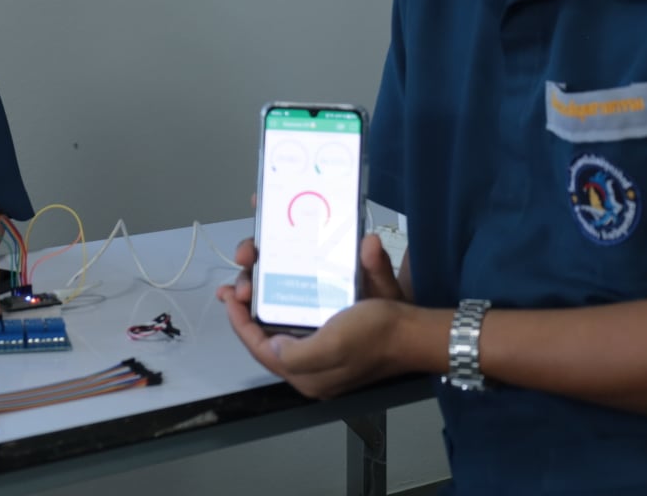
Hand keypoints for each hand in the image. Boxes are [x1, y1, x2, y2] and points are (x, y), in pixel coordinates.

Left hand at [218, 232, 410, 398]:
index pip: (259, 349)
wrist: (416, 329)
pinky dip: (288, 288)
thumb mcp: (333, 346)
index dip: (239, 322)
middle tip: (244, 278)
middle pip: (267, 332)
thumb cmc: (376, 334)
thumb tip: (272, 345)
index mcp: (307, 374)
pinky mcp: (336, 326)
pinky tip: (281, 273)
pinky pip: (302, 305)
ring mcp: (323, 344)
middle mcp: (311, 362)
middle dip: (250, 304)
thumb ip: (296, 355)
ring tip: (254, 272)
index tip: (229, 295)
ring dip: (265, 293)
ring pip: (282, 316)